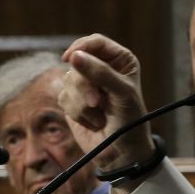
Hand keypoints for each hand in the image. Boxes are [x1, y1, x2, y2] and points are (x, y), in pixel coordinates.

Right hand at [58, 34, 154, 172]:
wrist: (122, 151)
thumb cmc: (130, 120)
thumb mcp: (122, 93)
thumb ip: (100, 73)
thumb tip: (73, 56)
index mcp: (120, 60)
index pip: (96, 42)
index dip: (82, 47)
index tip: (71, 58)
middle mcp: (102, 68)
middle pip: (78, 61)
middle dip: (85, 85)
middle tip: (97, 102)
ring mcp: (86, 84)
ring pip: (68, 80)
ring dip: (82, 102)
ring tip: (99, 114)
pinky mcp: (73, 101)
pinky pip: (63, 98)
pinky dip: (78, 112)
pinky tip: (93, 121)